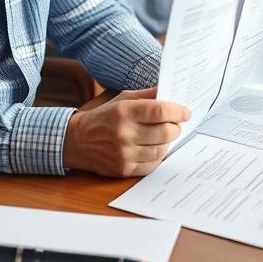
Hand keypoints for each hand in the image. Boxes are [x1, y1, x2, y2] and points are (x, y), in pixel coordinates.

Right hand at [62, 87, 189, 176]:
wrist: (76, 141)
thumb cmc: (103, 117)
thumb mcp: (122, 99)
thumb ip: (147, 96)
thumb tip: (171, 92)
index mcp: (124, 112)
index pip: (160, 111)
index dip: (178, 112)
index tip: (185, 112)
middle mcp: (124, 133)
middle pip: (166, 132)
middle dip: (175, 127)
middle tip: (174, 124)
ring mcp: (124, 154)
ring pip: (162, 150)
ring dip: (167, 142)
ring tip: (162, 136)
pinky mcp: (124, 169)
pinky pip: (152, 164)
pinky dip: (157, 156)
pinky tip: (153, 148)